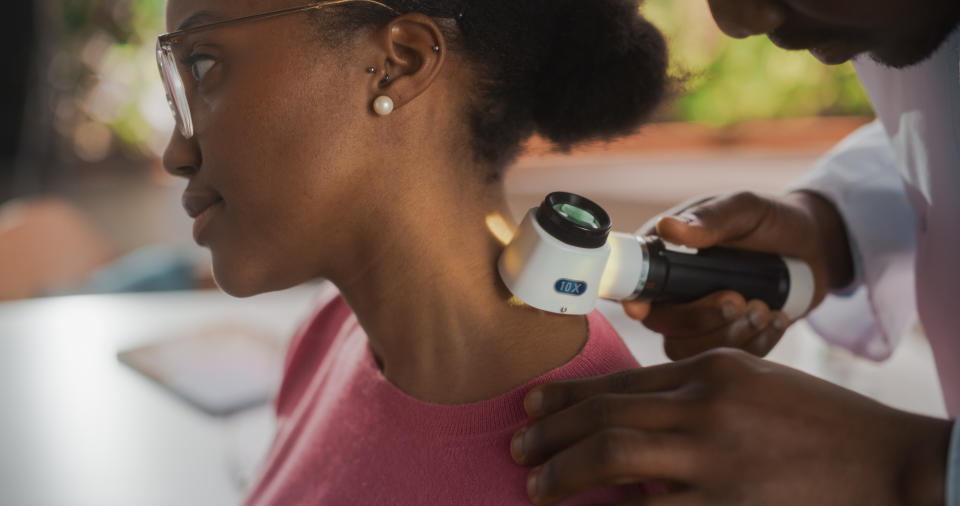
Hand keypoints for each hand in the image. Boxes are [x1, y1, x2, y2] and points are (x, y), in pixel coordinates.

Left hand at [511, 350, 951, 505]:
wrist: (890, 464)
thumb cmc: (820, 423)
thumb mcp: (754, 385)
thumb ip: (693, 393)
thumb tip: (632, 417)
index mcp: (711, 370)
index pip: (619, 382)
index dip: (567, 397)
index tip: (533, 409)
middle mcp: (706, 405)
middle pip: (604, 416)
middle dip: (551, 435)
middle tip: (518, 449)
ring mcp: (715, 457)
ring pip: (614, 458)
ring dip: (564, 473)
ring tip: (536, 485)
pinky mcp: (725, 504)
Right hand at [624, 191, 852, 359]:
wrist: (815, 247)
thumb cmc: (773, 221)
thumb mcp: (745, 210)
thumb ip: (711, 219)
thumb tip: (669, 228)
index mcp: (668, 257)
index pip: (634, 285)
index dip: (633, 301)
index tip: (643, 310)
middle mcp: (677, 293)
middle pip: (662, 325)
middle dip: (700, 318)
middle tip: (739, 299)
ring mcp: (700, 321)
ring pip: (690, 350)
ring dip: (729, 335)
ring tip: (764, 309)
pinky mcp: (727, 339)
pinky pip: (726, 359)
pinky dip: (755, 345)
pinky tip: (777, 319)